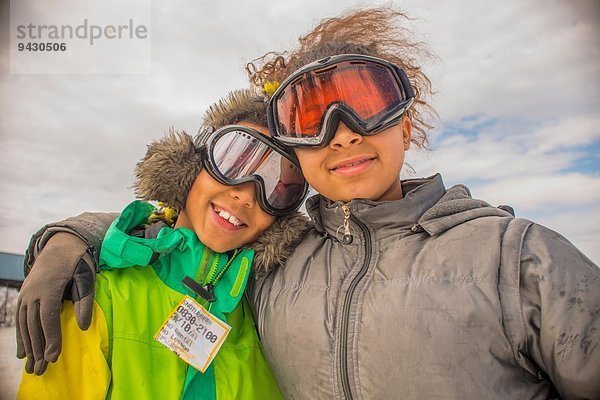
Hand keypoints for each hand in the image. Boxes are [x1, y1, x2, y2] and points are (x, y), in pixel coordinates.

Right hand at [16, 232, 95, 374]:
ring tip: (32, 366)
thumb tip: (83, 327)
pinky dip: (22, 337)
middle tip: (41, 370)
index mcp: (49, 287)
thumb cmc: (78, 262)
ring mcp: (26, 294)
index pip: (48, 318)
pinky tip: (23, 352)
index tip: (54, 357)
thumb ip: (85, 302)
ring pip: (24, 325)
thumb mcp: (87, 278)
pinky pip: (21, 320)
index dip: (50, 339)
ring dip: (28, 347)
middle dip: (37, 349)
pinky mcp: (24, 296)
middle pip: (34, 325)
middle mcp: (33, 292)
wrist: (60, 245)